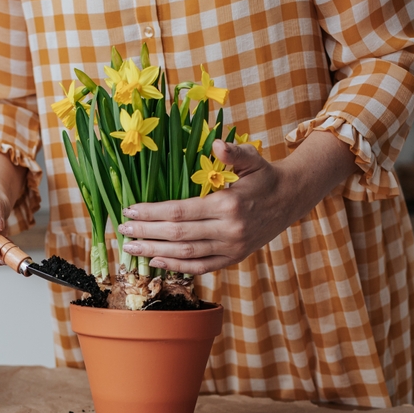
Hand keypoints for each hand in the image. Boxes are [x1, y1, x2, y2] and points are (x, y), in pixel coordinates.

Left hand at [117, 133, 356, 273]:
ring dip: (155, 252)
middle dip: (146, 233)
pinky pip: (201, 267)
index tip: (130, 210)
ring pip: (185, 254)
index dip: (152, 212)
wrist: (291, 199)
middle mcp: (228, 230)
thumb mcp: (252, 159)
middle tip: (122, 231)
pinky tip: (156, 261)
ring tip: (131, 248)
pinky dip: (176, 266)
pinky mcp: (233, 258)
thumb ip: (233, 153)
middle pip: (178, 235)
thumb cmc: (265, 176)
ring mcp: (231, 248)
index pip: (180, 211)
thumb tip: (216, 145)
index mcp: (228, 204)